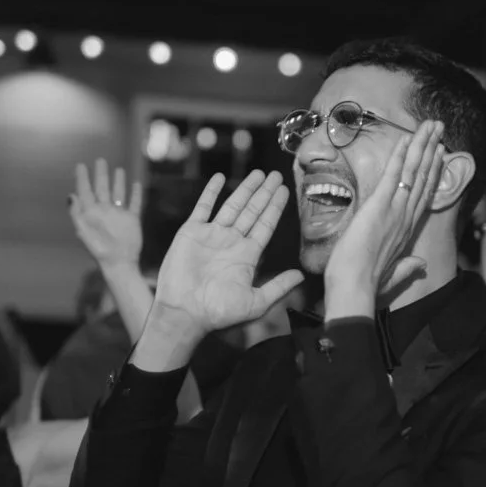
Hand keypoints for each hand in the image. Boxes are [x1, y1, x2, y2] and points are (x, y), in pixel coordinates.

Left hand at [70, 160, 143, 270]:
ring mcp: (119, 215)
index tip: (80, 165)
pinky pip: (134, 203)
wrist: (119, 262)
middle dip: (101, 174)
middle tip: (100, 160)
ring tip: (118, 169)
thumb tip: (70, 195)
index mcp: (91, 213)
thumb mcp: (84, 231)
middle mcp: (105, 211)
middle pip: (102, 188)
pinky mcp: (132, 219)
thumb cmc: (99, 249)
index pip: (85, 192)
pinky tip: (135, 184)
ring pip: (118, 194)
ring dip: (118, 181)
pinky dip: (135, 194)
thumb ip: (77, 213)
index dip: (82, 179)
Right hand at [147, 171, 303, 338]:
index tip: (285, 190)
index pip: (265, 225)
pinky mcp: (191, 232)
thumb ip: (278, 287)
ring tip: (258, 173)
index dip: (275, 208)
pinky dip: (211, 192)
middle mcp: (231, 242)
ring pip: (232, 205)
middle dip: (265, 193)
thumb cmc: (218, 313)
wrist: (184, 313)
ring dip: (245, 189)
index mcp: (247, 256)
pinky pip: (203, 207)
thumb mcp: (255, 303)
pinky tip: (220, 178)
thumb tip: (301, 276)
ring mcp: (211, 235)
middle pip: (252, 211)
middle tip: (276, 175)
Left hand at [324, 120, 446, 302]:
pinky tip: (406, 139)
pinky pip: (393, 175)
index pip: (423, 195)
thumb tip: (422, 266)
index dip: (431, 172)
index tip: (438, 153)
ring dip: (422, 145)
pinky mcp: (379, 206)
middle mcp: (406, 217)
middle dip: (431, 150)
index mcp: (406, 231)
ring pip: (413, 171)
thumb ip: (408, 268)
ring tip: (430, 126)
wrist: (355, 287)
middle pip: (423, 177)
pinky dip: (400, 156)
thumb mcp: (392, 274)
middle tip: (439, 129)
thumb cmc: (368, 284)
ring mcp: (395, 210)